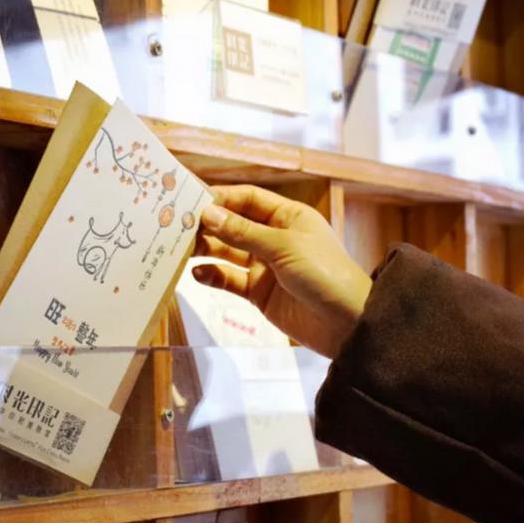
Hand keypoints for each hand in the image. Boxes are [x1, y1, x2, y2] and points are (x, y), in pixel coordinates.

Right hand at [194, 185, 371, 358]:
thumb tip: (208, 214)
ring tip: (180, 249)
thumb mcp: (283, 247)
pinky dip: (213, 276)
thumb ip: (243, 232)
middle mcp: (275, 238)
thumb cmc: (325, 274)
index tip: (191, 201)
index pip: (248, 199)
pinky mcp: (259, 293)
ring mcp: (266, 266)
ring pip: (228, 252)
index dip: (221, 198)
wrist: (346, 324)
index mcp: (288, 217)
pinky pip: (230, 280)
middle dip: (208, 225)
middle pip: (234, 225)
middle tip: (177, 226)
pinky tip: (197, 274)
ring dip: (206, 250)